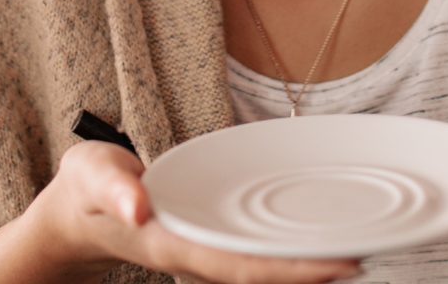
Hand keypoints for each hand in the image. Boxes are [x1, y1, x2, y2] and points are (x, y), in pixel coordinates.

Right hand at [22, 141, 361, 283]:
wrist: (75, 215)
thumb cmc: (87, 188)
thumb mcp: (91, 174)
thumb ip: (113, 187)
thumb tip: (137, 206)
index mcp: (175, 244)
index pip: (245, 265)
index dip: (295, 269)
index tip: (343, 264)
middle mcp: (196, 256)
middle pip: (266, 272)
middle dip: (315, 270)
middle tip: (371, 255)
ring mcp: (204, 253)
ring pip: (264, 267)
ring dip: (307, 263)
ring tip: (360, 248)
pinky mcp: (209, 242)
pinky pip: (256, 252)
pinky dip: (288, 251)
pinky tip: (318, 238)